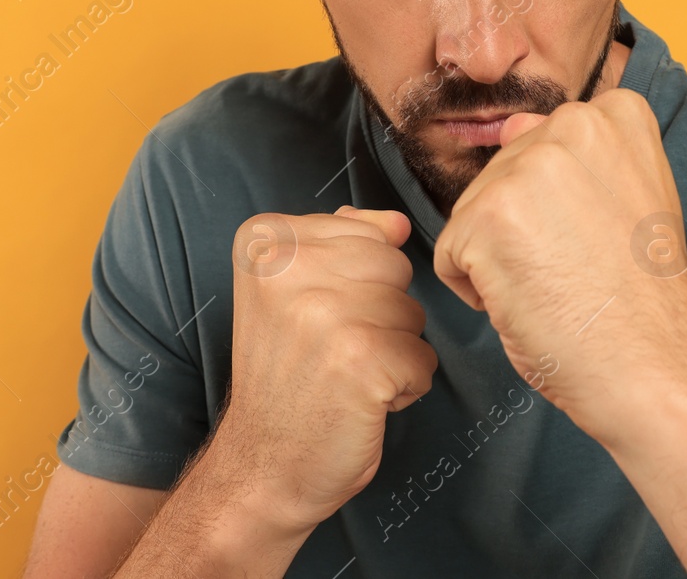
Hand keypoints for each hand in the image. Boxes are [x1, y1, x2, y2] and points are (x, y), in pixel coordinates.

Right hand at [210, 207, 437, 538]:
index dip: (356, 284)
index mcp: (265, 239)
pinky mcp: (361, 357)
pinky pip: (423, 357)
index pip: (367, 234)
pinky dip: (405, 387)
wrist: (263, 464)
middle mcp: (287, 266)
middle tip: (331, 351)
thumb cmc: (287, 377)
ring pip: (413, 311)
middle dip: (382, 313)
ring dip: (394, 350)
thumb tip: (395, 223)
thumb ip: (343, 243)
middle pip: (394, 267)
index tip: (312, 321)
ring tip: (344, 375)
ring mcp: (325, 312)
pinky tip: (360, 401)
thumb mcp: (295, 291)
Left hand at [433, 88, 686, 445]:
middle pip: (502, 176)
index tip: (599, 239)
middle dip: (524, 230)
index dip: (560, 207)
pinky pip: (451, 256)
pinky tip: (534, 304)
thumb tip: (510, 124)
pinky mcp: (488, 214)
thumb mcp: (625, 200)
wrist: (658, 367)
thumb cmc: (645, 300)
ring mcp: (527, 166)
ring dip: (500, 260)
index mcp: (615, 115)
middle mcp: (572, 124)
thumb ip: (572, 158)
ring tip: (559, 287)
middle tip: (580, 270)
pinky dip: (479, 293)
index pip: (542, 145)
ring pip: (473, 214)